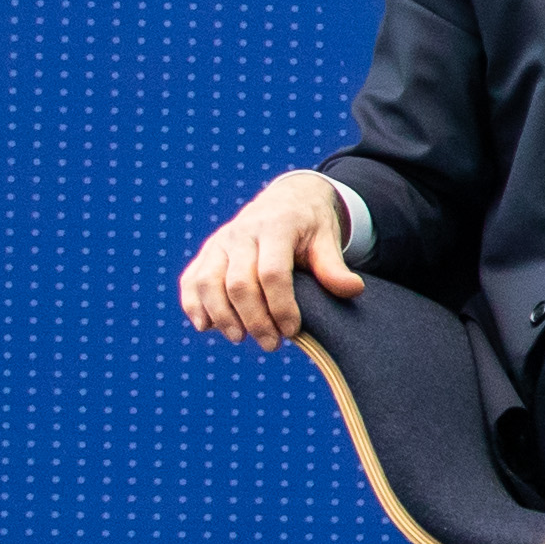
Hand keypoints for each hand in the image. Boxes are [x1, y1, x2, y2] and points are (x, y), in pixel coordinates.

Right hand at [178, 170, 365, 349]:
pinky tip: (206, 326)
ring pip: (208, 282)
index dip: (281, 307)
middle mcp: (242, 232)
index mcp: (276, 226)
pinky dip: (193, 304)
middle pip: (239, 283)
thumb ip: (334, 266)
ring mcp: (220, 242)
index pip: (273, 273)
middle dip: (254, 319)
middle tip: (271, 344)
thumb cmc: (310, 225)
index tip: (292, 330)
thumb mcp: (327, 238)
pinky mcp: (207, 252)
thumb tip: (353, 290)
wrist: (286, 199)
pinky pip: (191, 279)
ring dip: (221, 316)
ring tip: (239, 338)